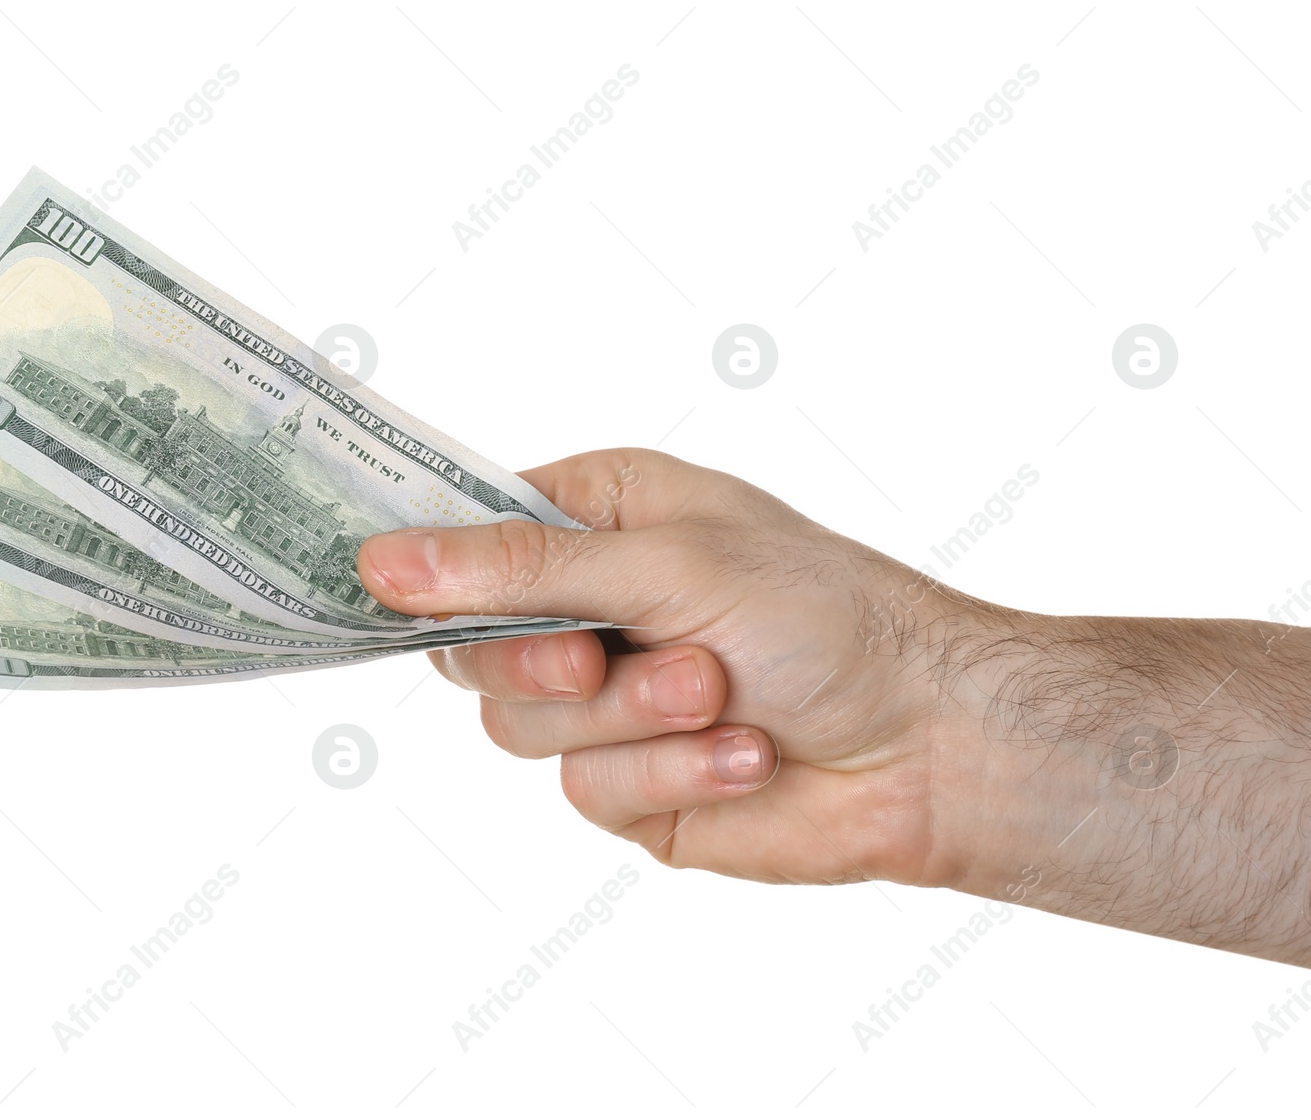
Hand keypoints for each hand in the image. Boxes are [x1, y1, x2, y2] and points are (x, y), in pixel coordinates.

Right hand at [357, 448, 981, 887]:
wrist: (930, 741)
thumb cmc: (826, 615)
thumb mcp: (668, 562)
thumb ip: (522, 570)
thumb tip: (381, 561)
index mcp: (599, 519)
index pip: (467, 536)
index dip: (424, 566)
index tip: (379, 583)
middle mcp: (593, 608)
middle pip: (472, 648)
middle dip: (543, 664)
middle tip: (599, 658)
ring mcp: (609, 704)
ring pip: (521, 731)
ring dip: (629, 721)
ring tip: (718, 698)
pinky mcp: (635, 788)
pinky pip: (590, 791)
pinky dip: (670, 776)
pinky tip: (745, 754)